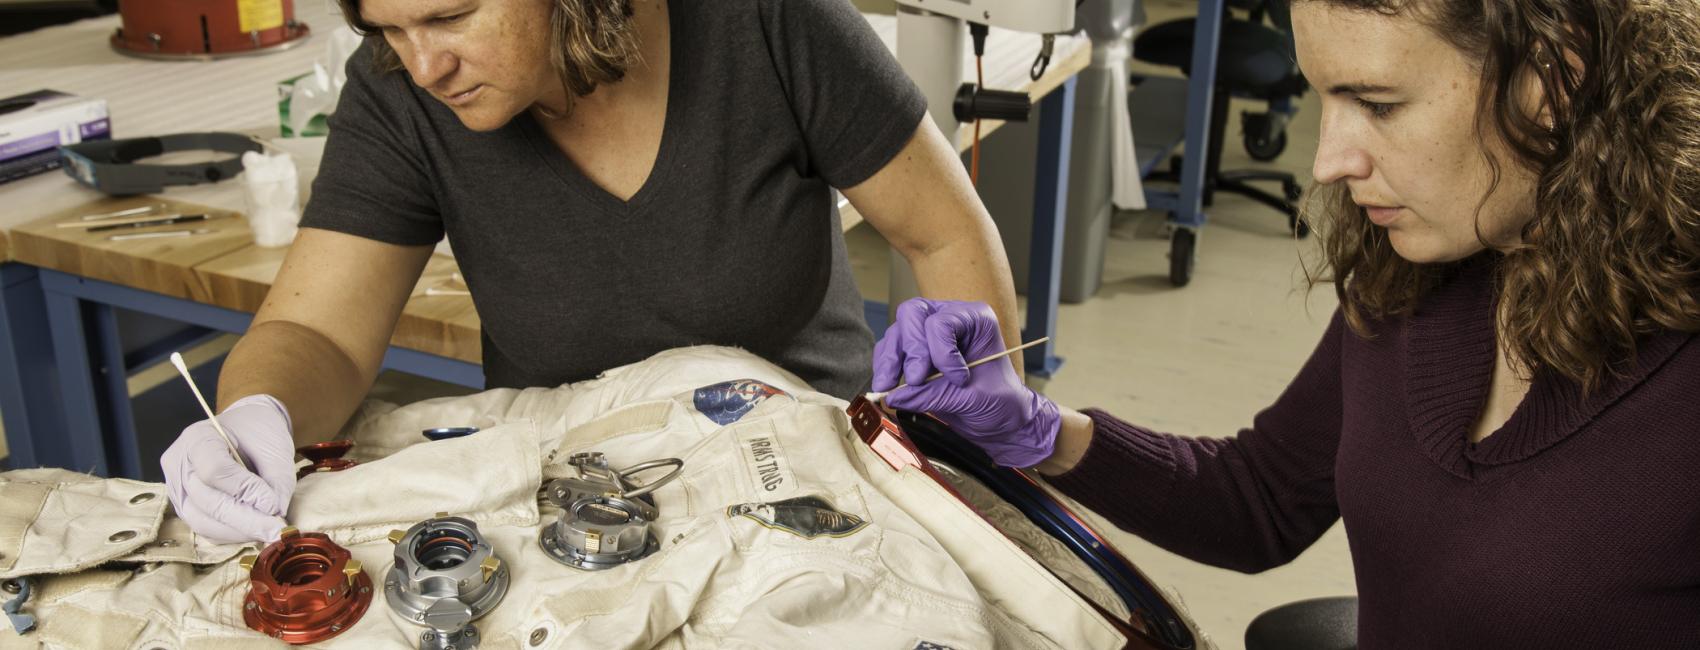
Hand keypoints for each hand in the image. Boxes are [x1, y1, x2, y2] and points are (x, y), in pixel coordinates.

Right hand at [159, 394, 297, 543]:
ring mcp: (177, 488)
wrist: (244, 429)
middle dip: (245, 521)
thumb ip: (277, 480)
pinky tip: (254, 529)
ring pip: (202, 521)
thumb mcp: (274, 448)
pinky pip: (205, 527)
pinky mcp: (184, 507)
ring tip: (269, 531)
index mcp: (198, 438)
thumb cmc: (258, 434)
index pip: (216, 471)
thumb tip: (275, 515)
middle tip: (277, 531)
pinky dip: (232, 532)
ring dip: (238, 531)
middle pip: (207, 501)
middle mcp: (178, 464)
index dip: (246, 491)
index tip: (274, 505)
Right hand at [872, 299, 1059, 466]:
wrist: (1001, 420)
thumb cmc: (1000, 402)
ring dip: (890, 360)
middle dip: (911, 350)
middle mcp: (949, 319)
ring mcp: (928, 334)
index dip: (942, 352)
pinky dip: (885, 367)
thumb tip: (896, 395)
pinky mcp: (915, 353)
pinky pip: (889, 351)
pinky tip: (888, 387)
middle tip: (915, 379)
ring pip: (897, 332)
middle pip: (912, 315)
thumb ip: (933, 395)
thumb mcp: (972, 399)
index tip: (956, 379)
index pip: (943, 322)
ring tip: (889, 387)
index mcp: (974, 319)